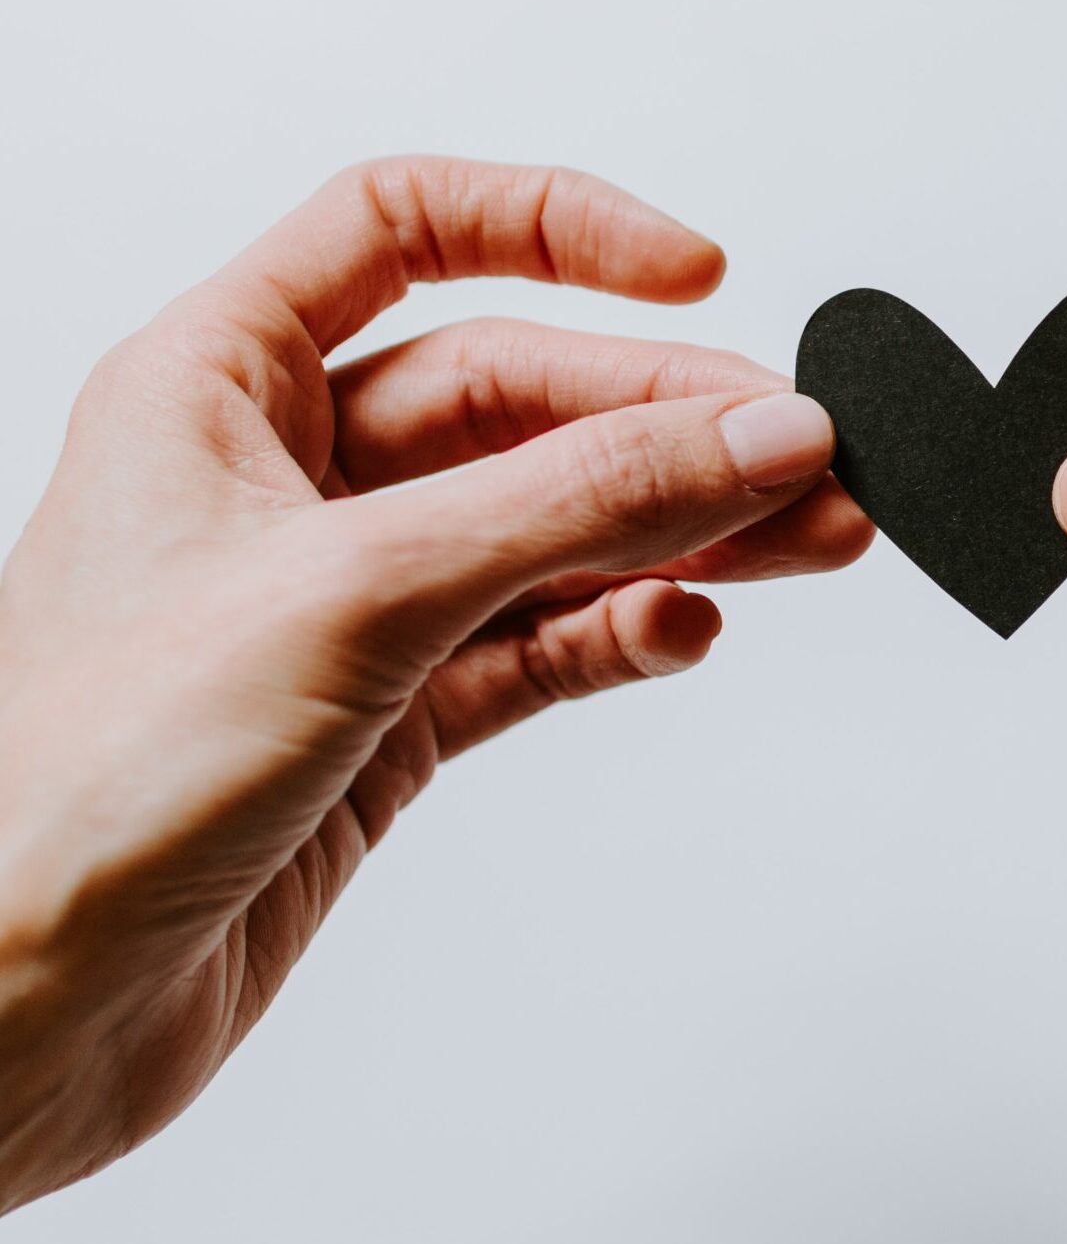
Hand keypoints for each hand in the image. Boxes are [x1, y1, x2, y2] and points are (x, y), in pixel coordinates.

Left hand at [0, 159, 869, 1210]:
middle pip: (519, 394)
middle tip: (802, 455)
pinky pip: (541, 639)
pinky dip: (623, 630)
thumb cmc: (81, 782)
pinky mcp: (392, 712)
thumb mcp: (358, 590)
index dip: (554, 226)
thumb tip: (751, 431)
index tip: (694, 271)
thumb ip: (574, 503)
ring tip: (809, 538)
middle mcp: (288, 476)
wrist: (15, 1017)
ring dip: (682, 529)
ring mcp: (350, 597)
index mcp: (221, 381)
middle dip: (669, 421)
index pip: (404, 227)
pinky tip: (683, 628)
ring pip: (551, 524)